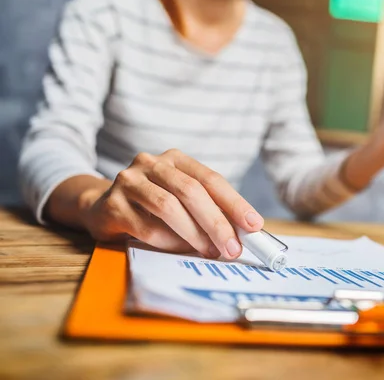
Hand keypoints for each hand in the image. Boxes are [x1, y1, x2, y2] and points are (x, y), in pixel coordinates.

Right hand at [79, 149, 263, 258]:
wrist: (101, 206)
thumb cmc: (152, 204)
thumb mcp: (180, 197)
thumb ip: (208, 208)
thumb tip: (242, 233)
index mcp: (175, 158)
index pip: (211, 179)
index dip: (235, 202)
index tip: (254, 225)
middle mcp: (151, 163)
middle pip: (191, 191)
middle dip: (217, 223)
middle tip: (232, 248)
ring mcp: (129, 181)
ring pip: (168, 207)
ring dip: (194, 234)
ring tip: (209, 251)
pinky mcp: (112, 205)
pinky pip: (147, 227)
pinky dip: (169, 242)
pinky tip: (180, 250)